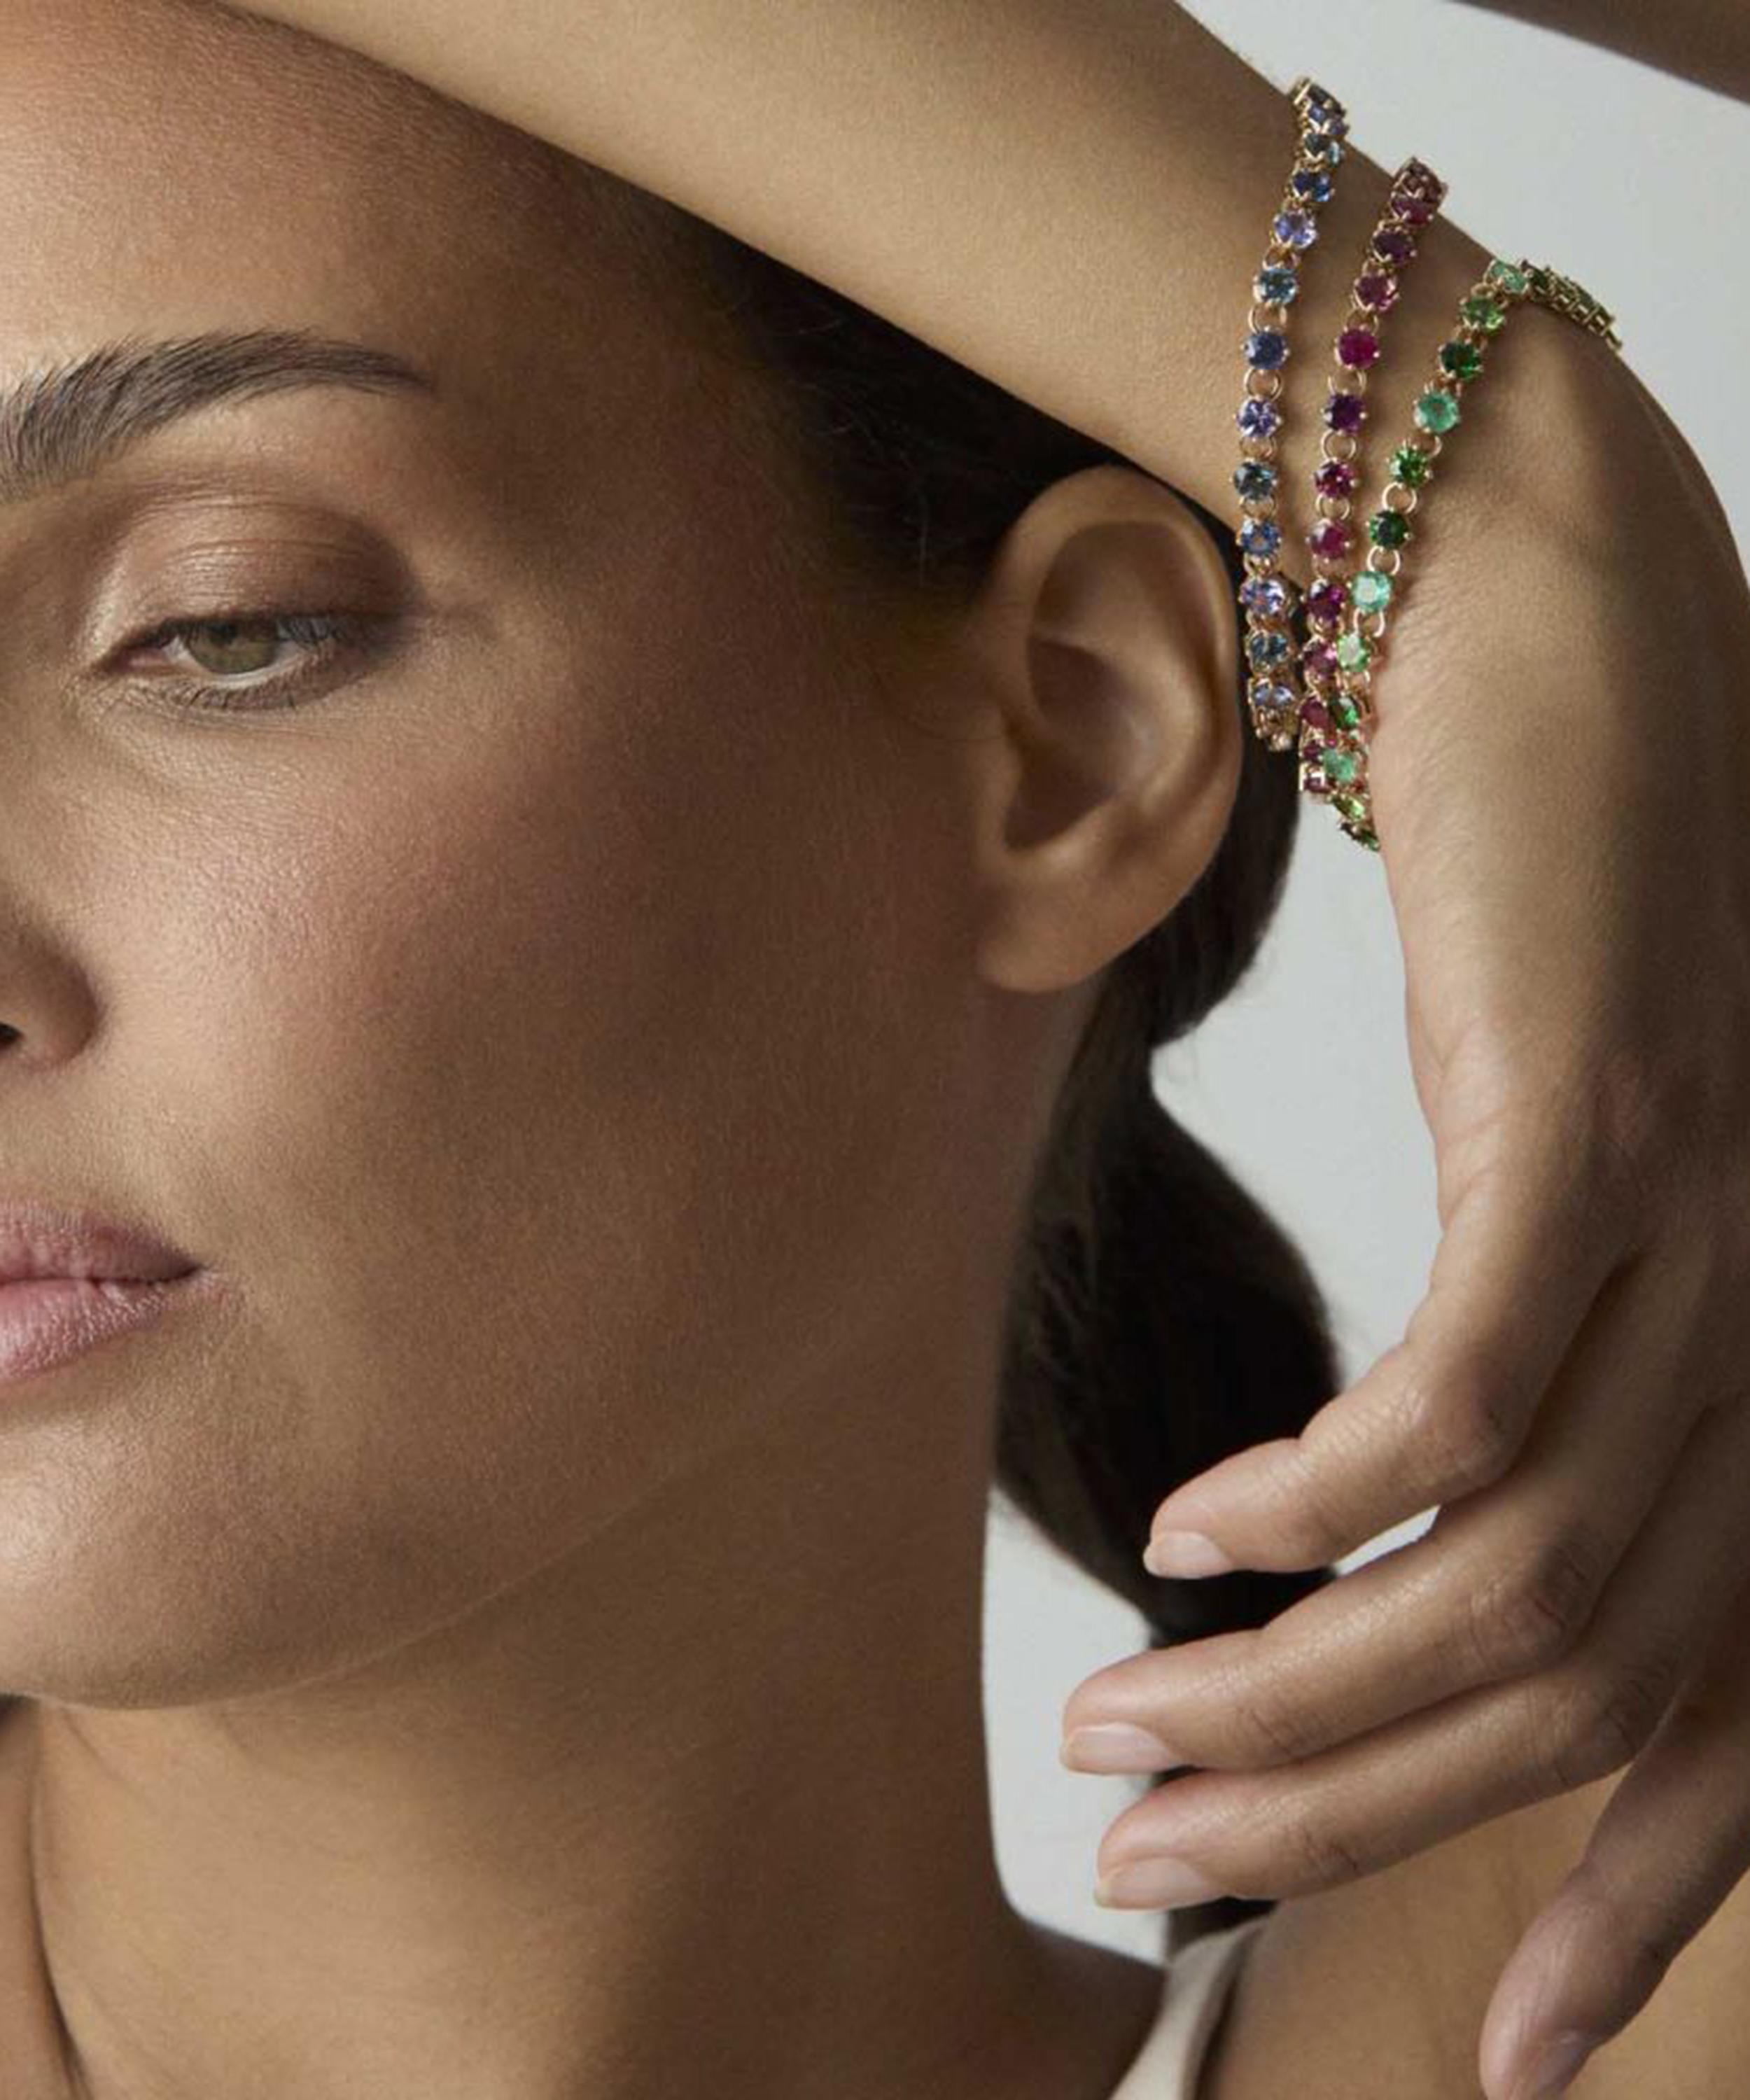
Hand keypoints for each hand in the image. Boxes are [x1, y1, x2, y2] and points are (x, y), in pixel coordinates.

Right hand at [1060, 310, 1749, 2099]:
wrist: (1566, 617)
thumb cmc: (1554, 904)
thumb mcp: (1568, 1170)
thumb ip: (1538, 1338)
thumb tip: (1383, 1521)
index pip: (1734, 1712)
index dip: (1623, 1906)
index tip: (1482, 2049)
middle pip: (1580, 1677)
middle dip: (1354, 1816)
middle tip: (1150, 1855)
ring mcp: (1704, 1224)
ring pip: (1509, 1566)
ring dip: (1296, 1685)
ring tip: (1121, 1728)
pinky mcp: (1596, 1121)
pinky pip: (1466, 1381)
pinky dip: (1324, 1492)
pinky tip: (1198, 1529)